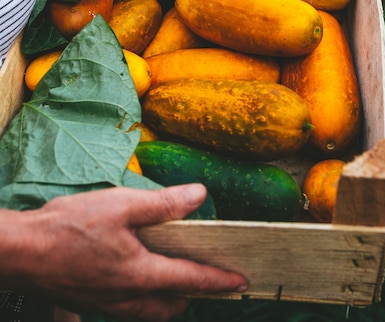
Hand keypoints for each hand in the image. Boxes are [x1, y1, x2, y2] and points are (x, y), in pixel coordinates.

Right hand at [16, 184, 247, 321]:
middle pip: (173, 304)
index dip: (219, 280)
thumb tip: (199, 195)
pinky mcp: (92, 303)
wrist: (22, 253)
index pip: (191, 279)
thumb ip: (163, 203)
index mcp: (140, 274)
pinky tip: (139, 277)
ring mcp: (108, 305)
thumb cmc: (69, 226)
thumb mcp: (121, 205)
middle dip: (195, 293)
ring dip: (170, 299)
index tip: (241, 281)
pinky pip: (130, 310)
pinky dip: (146, 299)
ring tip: (177, 277)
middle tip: (209, 275)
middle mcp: (128, 298)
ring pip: (151, 312)